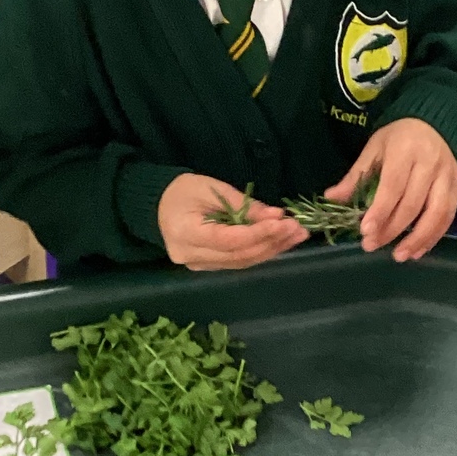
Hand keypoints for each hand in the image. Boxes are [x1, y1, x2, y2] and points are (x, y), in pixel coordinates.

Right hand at [156, 174, 307, 270]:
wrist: (158, 205)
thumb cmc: (182, 191)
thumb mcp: (212, 189)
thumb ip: (244, 206)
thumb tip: (277, 216)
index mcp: (186, 234)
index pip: (229, 240)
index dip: (259, 233)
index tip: (284, 222)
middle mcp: (191, 257)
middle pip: (240, 255)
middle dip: (272, 242)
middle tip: (299, 229)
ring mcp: (199, 266)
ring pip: (242, 262)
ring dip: (272, 249)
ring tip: (296, 235)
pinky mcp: (208, 266)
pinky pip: (238, 261)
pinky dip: (261, 251)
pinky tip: (280, 241)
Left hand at [324, 118, 456, 262]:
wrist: (436, 122)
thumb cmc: (400, 137)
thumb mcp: (374, 148)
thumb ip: (356, 176)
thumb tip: (331, 199)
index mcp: (405, 150)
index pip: (393, 186)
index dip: (380, 211)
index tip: (365, 231)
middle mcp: (430, 164)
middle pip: (412, 204)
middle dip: (392, 229)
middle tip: (371, 246)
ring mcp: (447, 176)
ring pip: (436, 214)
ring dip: (417, 239)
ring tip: (399, 255)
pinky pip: (448, 216)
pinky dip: (433, 236)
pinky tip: (418, 250)